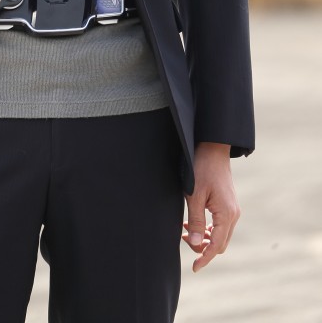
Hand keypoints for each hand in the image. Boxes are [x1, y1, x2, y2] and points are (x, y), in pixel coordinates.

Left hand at [183, 142, 239, 272]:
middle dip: (203, 247)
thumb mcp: (194, 195)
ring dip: (204, 238)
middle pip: (220, 243)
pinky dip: (207, 229)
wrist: (213, 149)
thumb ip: (195, 220)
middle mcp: (233, 215)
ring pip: (220, 235)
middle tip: (183, 239)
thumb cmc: (202, 169)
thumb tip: (194, 243)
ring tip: (185, 230)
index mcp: (226, 214)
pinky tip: (192, 222)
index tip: (194, 268)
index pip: (216, 246)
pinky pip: (220, 225)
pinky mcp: (228, 205)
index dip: (205, 258)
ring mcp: (232, 210)